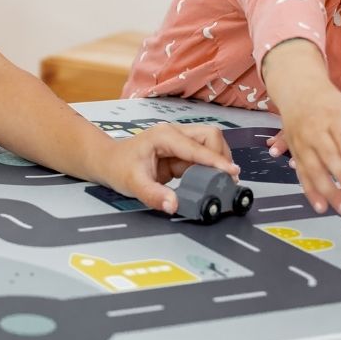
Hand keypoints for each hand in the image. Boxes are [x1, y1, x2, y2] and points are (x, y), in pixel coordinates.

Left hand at [100, 122, 238, 213]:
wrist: (108, 162)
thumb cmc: (117, 167)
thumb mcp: (132, 184)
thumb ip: (153, 195)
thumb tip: (173, 205)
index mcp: (164, 136)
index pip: (197, 147)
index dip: (216, 160)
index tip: (232, 172)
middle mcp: (175, 134)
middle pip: (210, 137)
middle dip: (221, 157)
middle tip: (226, 180)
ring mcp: (179, 143)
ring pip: (210, 146)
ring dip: (217, 163)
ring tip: (219, 183)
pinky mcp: (181, 154)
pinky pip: (202, 159)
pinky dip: (210, 170)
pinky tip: (208, 184)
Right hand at [261, 39, 340, 215]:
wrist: (296, 92)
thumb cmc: (327, 103)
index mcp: (332, 116)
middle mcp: (314, 130)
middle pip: (327, 156)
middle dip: (340, 176)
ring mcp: (301, 143)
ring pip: (313, 169)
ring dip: (327, 191)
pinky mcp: (294, 153)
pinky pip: (301, 175)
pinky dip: (310, 192)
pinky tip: (321, 206)